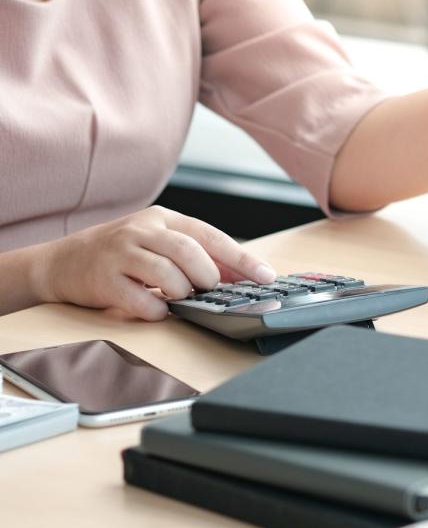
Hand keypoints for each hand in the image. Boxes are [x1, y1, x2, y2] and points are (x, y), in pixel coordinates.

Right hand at [33, 206, 276, 321]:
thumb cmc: (121, 255)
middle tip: (207, 289)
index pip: (211, 236)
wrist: (60, 262)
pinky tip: (154, 307)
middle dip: (206, 276)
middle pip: (189, 252)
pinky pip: (141, 300)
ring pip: (167, 274)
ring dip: (181, 292)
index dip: (242, 259)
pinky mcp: (103, 279)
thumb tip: (242, 276)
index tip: (266, 276)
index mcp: (164, 218)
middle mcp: (142, 230)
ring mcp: (120, 253)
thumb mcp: (159, 243)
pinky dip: (156, 309)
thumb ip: (197, 254)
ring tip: (178, 296)